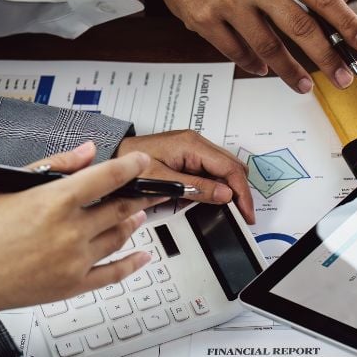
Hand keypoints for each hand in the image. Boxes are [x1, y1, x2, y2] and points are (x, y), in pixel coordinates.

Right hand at [0, 143, 164, 331]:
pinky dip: (133, 264)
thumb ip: (53, 165)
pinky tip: (143, 256)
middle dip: (142, 195)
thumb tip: (86, 152)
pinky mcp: (72, 285)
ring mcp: (74, 260)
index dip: (132, 166)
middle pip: (120, 207)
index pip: (107, 177)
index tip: (142, 162)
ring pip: (119, 236)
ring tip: (139, 213)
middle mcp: (69, 231)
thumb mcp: (5, 185)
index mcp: (53, 201)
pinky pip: (114, 274)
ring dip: (133, 222)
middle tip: (154, 189)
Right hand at [112, 0, 356, 92]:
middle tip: (341, 78)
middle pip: (298, 26)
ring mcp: (227, 1)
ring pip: (268, 46)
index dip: (345, 21)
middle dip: (325, 57)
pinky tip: (262, 68)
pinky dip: (253, 63)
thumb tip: (337, 0)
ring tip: (303, 85)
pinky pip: (236, 52)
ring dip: (289, 71)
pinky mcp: (205, 20)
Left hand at [114, 131, 254, 223]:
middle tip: (243, 214)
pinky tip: (216, 198)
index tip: (246, 212)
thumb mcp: (162, 181)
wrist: (111, 155)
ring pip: (225, 168)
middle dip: (240, 191)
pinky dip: (219, 184)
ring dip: (231, 188)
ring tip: (232, 209)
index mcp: (192, 145)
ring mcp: (194, 148)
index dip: (242, 193)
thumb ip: (196, 187)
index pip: (230, 168)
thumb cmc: (127, 165)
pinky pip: (213, 169)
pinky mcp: (190, 155)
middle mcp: (196, 142)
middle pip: (232, 166)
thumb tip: (225, 194)